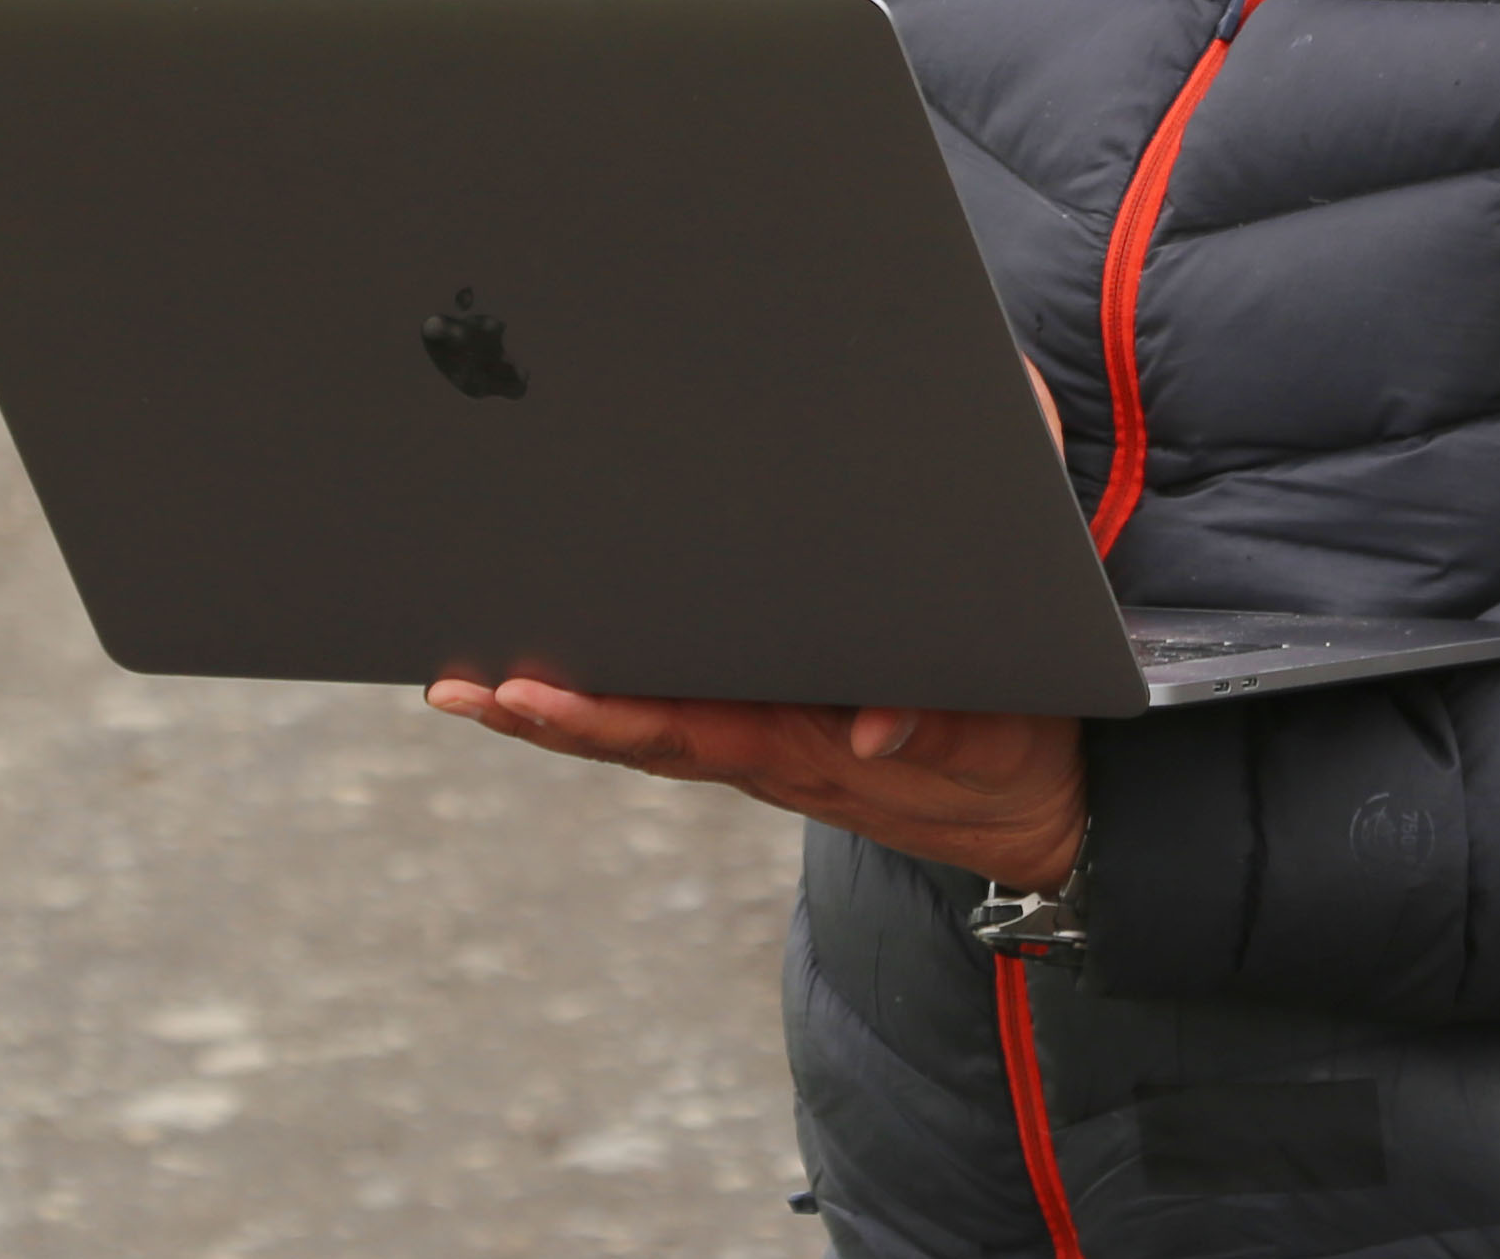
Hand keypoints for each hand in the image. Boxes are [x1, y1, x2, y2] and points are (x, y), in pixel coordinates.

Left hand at [421, 675, 1085, 890]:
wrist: (1044, 812)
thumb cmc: (1016, 754)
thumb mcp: (994, 733)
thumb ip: (936, 724)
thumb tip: (874, 729)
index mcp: (807, 748)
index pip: (686, 731)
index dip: (603, 716)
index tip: (528, 696)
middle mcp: (769, 754)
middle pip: (638, 737)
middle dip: (544, 716)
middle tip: (454, 688)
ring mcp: (770, 750)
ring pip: (647, 733)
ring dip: (557, 717)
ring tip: (468, 686)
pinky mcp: (781, 738)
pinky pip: (681, 725)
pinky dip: (612, 712)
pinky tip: (555, 690)